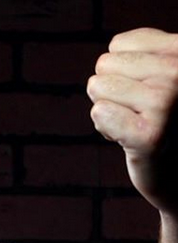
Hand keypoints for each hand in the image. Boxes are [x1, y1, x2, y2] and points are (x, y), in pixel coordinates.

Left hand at [88, 28, 177, 213]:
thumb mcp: (159, 75)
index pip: (118, 46)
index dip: (122, 73)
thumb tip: (112, 51)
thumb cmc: (163, 119)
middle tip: (140, 114)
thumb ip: (143, 53)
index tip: (145, 94)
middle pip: (104, 66)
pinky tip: (131, 140)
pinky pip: (99, 112)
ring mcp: (168, 101)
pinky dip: (106, 129)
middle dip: (113, 93)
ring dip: (110, 111)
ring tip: (137, 125)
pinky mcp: (150, 135)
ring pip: (98, 88)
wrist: (177, 171)